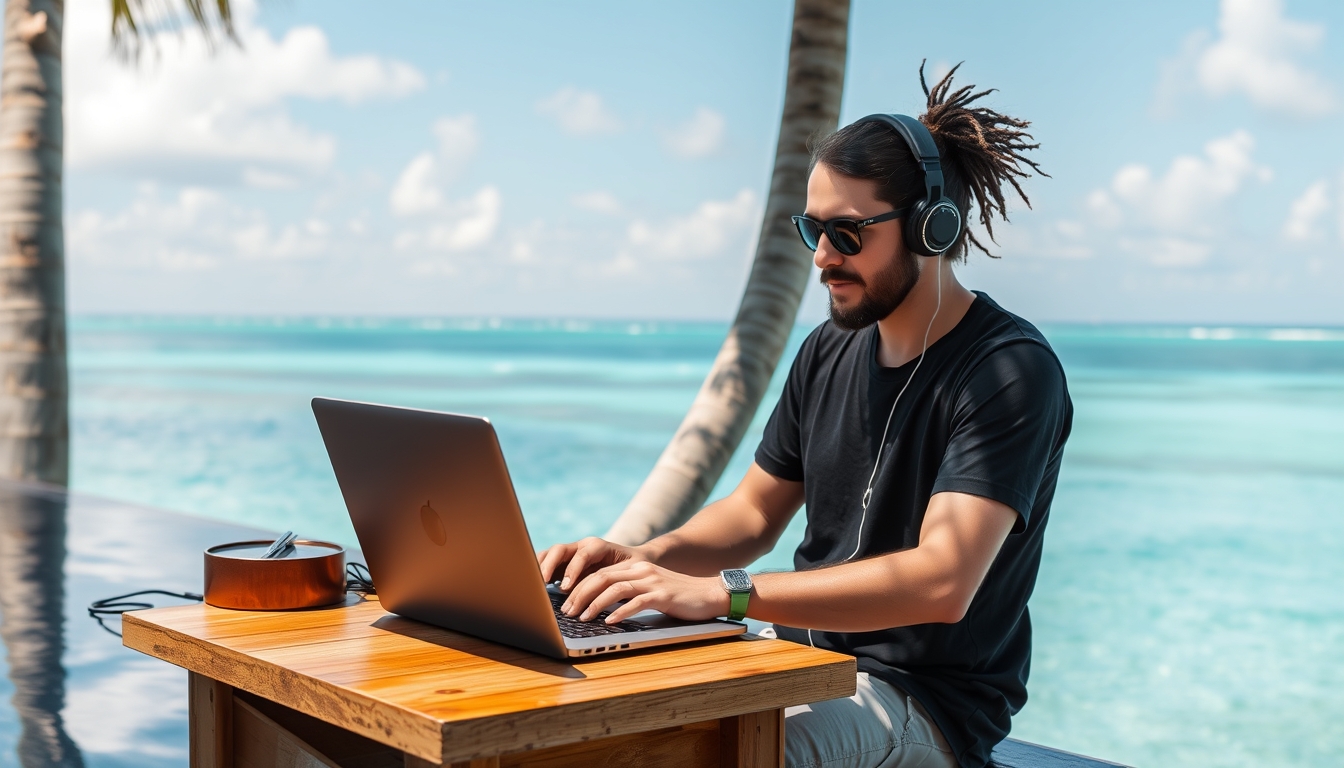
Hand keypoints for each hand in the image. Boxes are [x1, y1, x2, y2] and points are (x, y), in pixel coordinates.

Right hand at [536, 536, 646, 591]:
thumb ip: (614, 580)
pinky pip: (547, 561)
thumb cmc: (633, 567)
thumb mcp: (628, 572)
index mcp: (597, 546)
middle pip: (559, 550)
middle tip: (543, 584)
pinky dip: (540, 570)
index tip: (565, 587)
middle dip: (549, 567)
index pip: (581, 555)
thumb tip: (604, 596)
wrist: (634, 560)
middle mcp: (581, 546)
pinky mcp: (565, 561)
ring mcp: (571, 552)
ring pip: (550, 553)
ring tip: (535, 584)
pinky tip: (536, 584)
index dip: (572, 570)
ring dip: (541, 567)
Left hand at [561, 560, 729, 624]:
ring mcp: (653, 581)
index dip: (580, 586)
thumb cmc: (680, 598)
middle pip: (602, 577)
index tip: (566, 601)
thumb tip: (604, 609)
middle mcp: (642, 571)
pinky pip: (636, 602)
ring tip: (582, 618)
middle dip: (580, 594)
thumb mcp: (652, 591)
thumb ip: (631, 594)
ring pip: (614, 588)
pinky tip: (609, 622)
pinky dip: (620, 612)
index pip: (600, 573)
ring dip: (594, 604)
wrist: (712, 594)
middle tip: (567, 612)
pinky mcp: (663, 594)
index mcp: (637, 568)